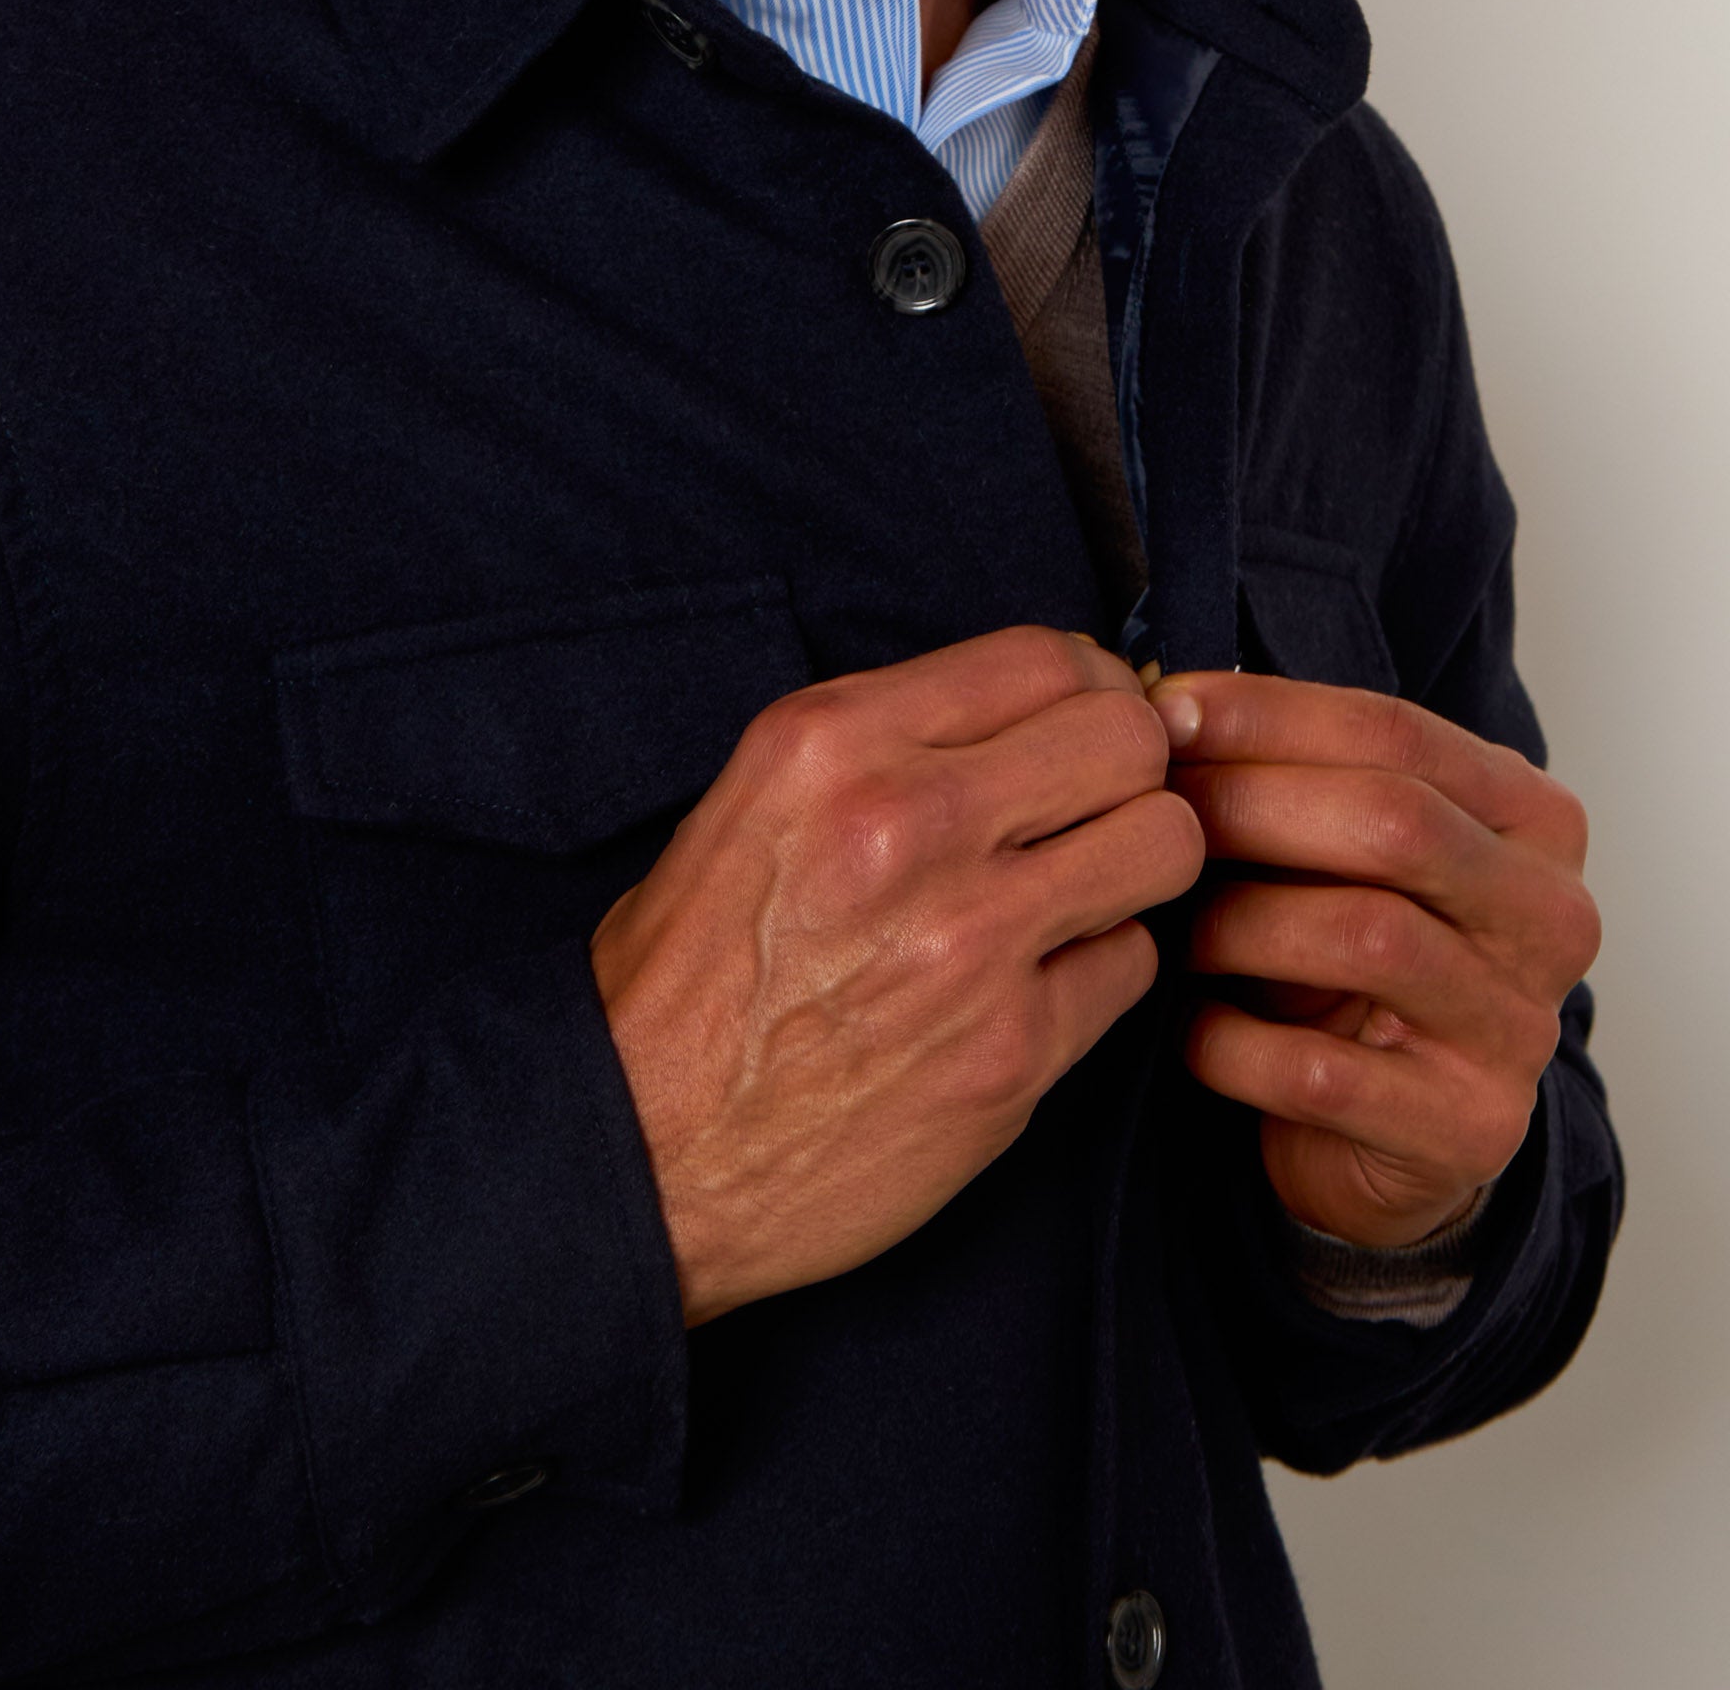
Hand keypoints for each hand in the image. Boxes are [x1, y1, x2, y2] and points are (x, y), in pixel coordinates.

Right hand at [592, 628, 1203, 1325]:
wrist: (641, 1149)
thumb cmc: (689, 973)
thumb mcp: (754, 797)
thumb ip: (889, 742)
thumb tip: (1028, 717)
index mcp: (835, 739)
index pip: (1045, 656)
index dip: (1090, 688)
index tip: (1083, 724)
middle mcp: (909, 820)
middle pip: (1127, 736)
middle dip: (1132, 768)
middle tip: (1097, 808)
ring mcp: (970, 938)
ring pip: (1163, 843)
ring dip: (1137, 863)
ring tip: (1083, 890)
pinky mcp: (1013, 1050)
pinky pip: (1131, 964)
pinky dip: (1099, 969)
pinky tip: (1037, 984)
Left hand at [1155, 674, 1600, 1246]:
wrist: (1389, 1134)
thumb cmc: (1346, 955)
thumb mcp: (1340, 848)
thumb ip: (1289, 771)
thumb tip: (1165, 704)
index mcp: (1531, 819)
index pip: (1398, 732)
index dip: (1268, 714)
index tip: (1163, 712)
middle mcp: (1549, 916)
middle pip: (1393, 823)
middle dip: (1250, 805)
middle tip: (1154, 813)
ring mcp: (1518, 1028)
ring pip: (1363, 937)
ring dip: (1237, 924)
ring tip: (1177, 929)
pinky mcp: (1464, 1129)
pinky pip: (1318, 1072)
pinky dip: (1230, 1042)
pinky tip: (1193, 1029)